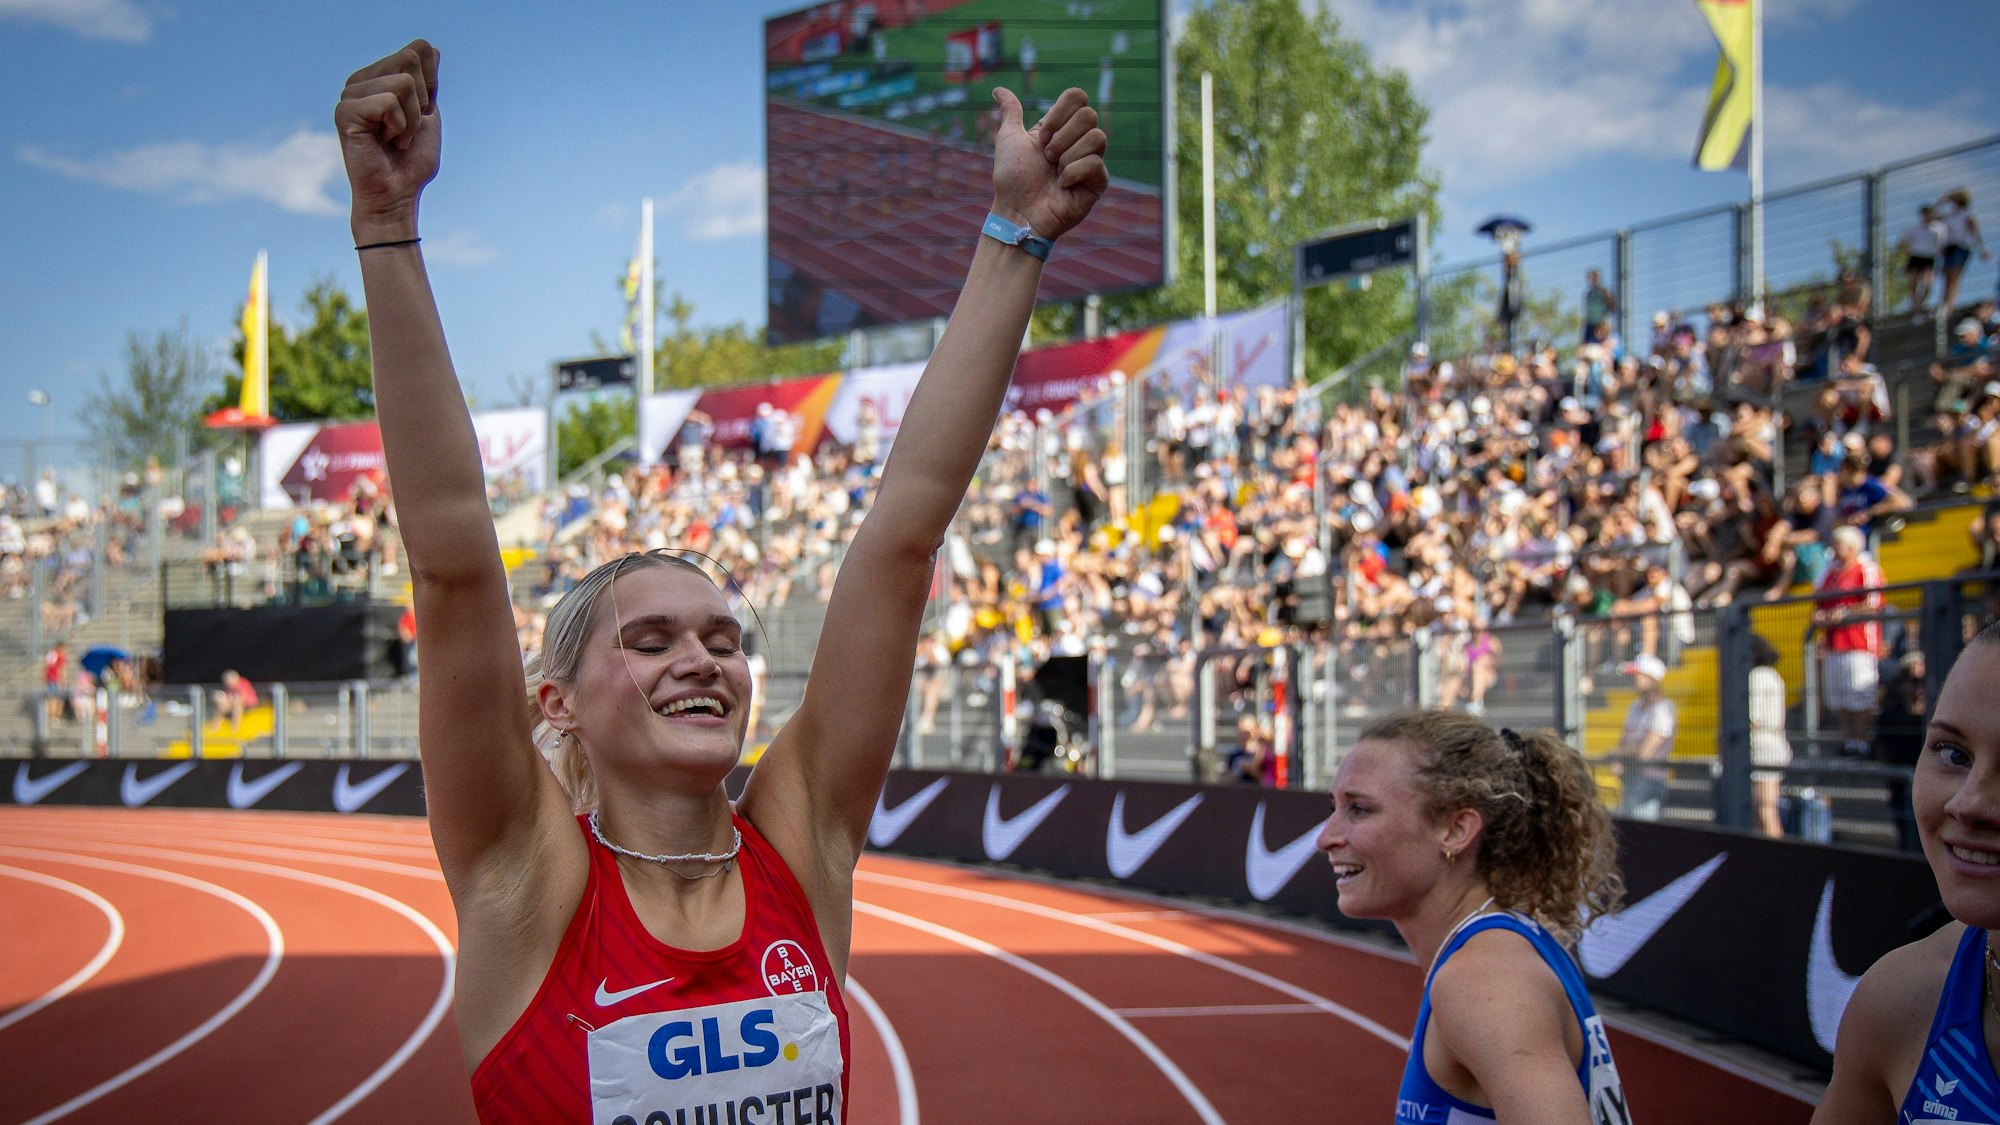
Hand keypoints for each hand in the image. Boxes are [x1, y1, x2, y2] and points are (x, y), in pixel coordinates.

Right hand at [335, 40, 440, 242]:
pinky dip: (398, 127)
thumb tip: (427, 47)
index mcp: (378, 78)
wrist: (398, 195)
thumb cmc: (411, 162)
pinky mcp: (345, 110)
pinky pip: (389, 102)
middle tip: (405, 130)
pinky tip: (384, 142)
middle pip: (410, 60)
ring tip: (395, 139)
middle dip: (421, 102)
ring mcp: (349, 94)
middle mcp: (360, 81)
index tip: (418, 116)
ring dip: (410, 120)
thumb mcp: (427, 115)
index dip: (431, 86)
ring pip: (403, 83)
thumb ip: (427, 81)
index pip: (420, 50)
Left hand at [990, 87, 1107, 242]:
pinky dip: (1073, 172)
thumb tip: (998, 89)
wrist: (1017, 211)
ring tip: (1054, 173)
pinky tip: (1063, 185)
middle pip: (1089, 115)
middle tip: (1047, 157)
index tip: (1040, 138)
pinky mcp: (1098, 182)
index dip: (1058, 113)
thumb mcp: (1008, 138)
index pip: (1077, 98)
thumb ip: (1011, 112)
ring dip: (1067, 156)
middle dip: (1061, 137)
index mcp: (1062, 127)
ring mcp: (1091, 161)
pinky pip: (1096, 163)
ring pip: (1096, 137)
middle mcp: (1079, 141)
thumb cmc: (1012, 179)